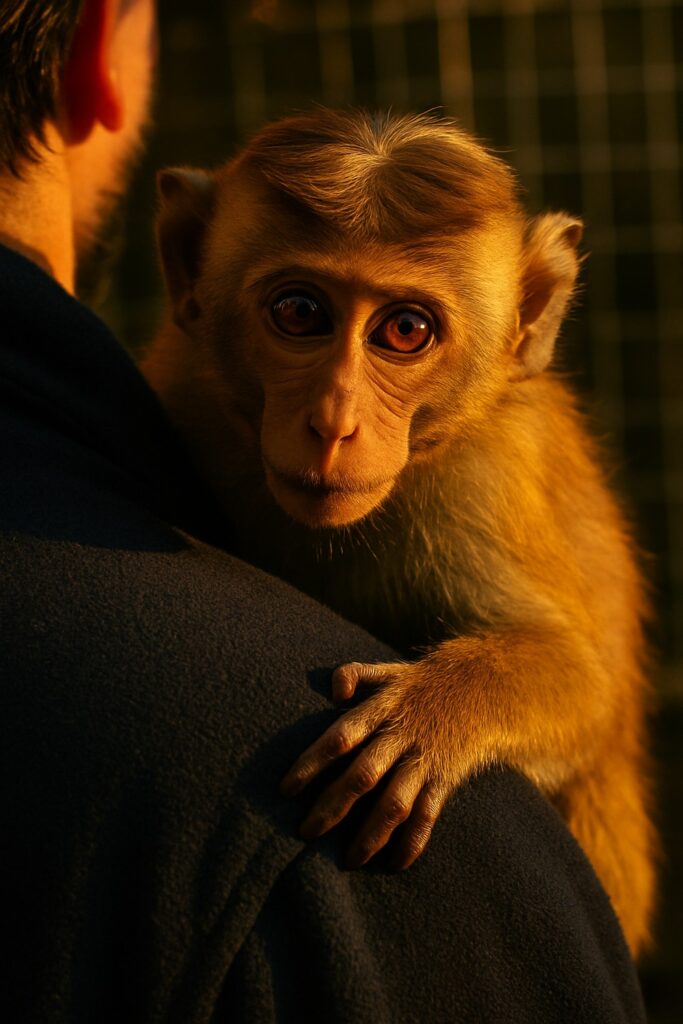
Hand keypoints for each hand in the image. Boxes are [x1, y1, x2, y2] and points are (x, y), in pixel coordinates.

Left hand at [281, 660, 455, 869]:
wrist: (485, 686)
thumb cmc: (422, 684)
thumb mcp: (389, 671)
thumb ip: (354, 674)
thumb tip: (333, 691)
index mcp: (382, 708)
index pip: (340, 736)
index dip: (312, 763)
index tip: (286, 788)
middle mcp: (401, 735)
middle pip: (362, 775)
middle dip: (332, 806)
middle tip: (305, 832)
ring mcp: (424, 759)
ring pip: (394, 803)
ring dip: (370, 834)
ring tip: (349, 860)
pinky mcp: (445, 778)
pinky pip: (427, 815)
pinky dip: (412, 841)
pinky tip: (394, 863)